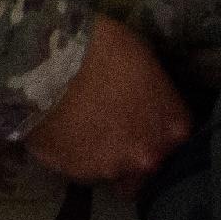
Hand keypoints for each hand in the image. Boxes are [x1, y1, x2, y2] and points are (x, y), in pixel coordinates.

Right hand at [24, 16, 190, 182]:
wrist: (45, 60)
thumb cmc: (99, 46)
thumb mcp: (143, 56)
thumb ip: (155, 87)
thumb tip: (148, 94)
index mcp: (174, 128)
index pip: (175, 139)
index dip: (156, 127)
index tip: (140, 115)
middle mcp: (150, 157)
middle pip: (146, 163)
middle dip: (131, 149)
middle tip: (109, 126)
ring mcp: (112, 168)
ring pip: (111, 169)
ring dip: (99, 154)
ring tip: (79, 128)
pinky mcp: (74, 172)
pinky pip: (76, 167)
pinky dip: (69, 153)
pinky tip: (58, 129)